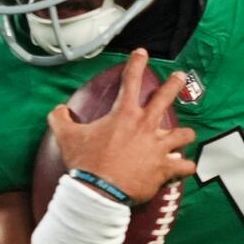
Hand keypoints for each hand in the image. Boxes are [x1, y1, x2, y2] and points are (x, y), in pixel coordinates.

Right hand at [47, 49, 198, 202]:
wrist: (99, 191)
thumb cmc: (85, 162)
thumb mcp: (66, 136)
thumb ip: (60, 119)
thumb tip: (58, 109)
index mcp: (124, 114)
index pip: (130, 81)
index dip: (136, 63)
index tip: (142, 52)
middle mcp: (146, 126)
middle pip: (165, 97)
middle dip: (174, 84)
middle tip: (180, 76)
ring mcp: (159, 146)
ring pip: (184, 134)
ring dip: (184, 135)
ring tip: (185, 135)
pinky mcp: (165, 168)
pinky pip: (185, 166)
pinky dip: (185, 167)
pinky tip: (184, 167)